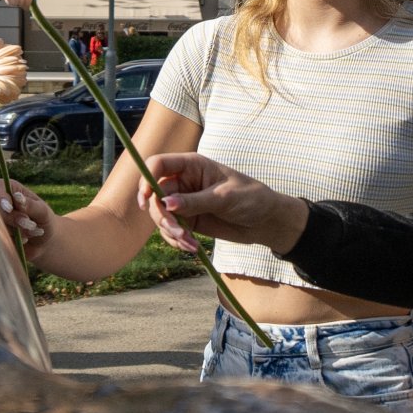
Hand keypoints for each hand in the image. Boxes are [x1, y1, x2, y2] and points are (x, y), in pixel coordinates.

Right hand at [0, 177, 54, 258]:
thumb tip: (18, 197)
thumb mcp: (42, 211)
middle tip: (30, 224)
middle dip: (12, 218)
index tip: (9, 209)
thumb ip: (30, 204)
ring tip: (32, 231)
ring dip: (15, 231)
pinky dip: (12, 241)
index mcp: (7, 189)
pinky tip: (25, 240)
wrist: (43, 241)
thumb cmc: (43, 219)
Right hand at [139, 152, 308, 253]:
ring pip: (160, 216)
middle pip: (155, 195)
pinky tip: (192, 247)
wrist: (266, 221)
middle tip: (179, 232)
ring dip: (170, 232)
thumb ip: (194, 201)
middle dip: (162, 217)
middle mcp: (183, 181)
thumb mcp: (224, 198)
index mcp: (192, 165)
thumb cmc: (251, 198)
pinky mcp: (187, 220)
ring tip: (190, 244)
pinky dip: (176, 241)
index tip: (147, 202)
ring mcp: (184, 202)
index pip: (158, 165)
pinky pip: (170, 231)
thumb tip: (165, 204)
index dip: (146, 180)